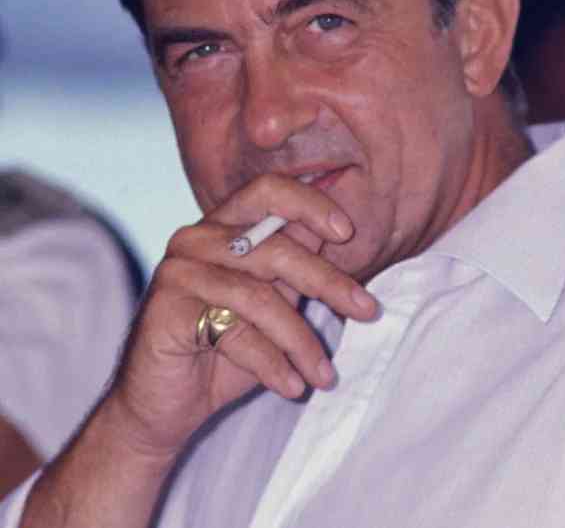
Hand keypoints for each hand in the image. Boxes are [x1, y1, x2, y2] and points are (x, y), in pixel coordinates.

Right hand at [108, 174, 377, 458]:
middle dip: (327, 281)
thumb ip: (294, 272)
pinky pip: (235, 332)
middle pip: (274, 246)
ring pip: (259, 296)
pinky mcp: (167, 309)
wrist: (161, 408)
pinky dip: (271, 364)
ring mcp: (179, 271)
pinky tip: (291, 386)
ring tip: (323, 375)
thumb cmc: (222, 354)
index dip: (309, 204)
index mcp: (221, 227)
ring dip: (301, 340)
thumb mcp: (270, 307)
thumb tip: (339, 235)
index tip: (347, 232)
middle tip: (368, 310)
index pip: (267, 191)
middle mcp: (196, 239)